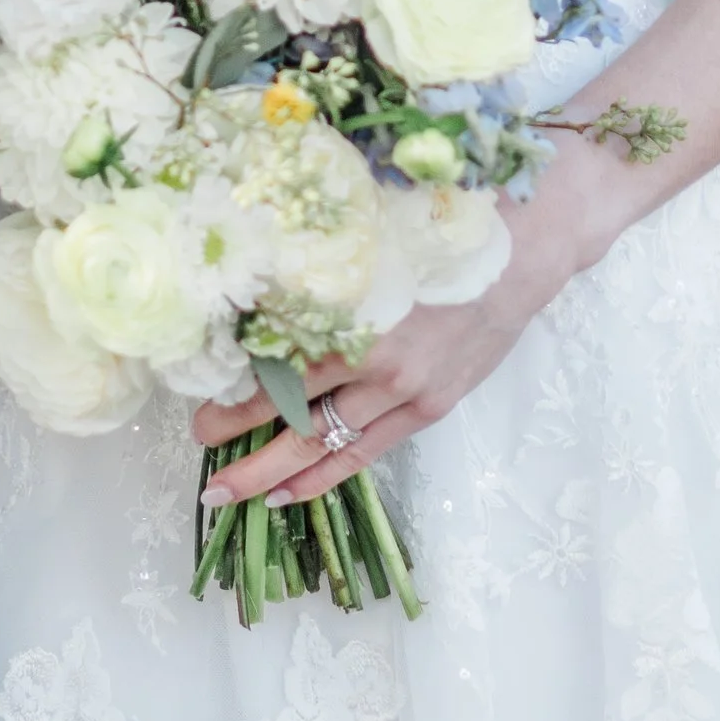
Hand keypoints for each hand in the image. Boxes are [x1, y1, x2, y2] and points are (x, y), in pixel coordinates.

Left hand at [193, 176, 619, 508]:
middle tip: (198, 457)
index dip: (234, 387)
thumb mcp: (371, 240)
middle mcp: (375, 358)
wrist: (523, 248)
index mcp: (354, 310)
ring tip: (226, 491)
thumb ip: (319, 272)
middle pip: (292, 411)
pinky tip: (292, 492)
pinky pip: (368, 452)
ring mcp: (405, 390)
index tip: (196, 399)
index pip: (277, 361)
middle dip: (239, 440)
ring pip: (324, 442)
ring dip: (272, 470)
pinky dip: (327, 475)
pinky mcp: (430, 407)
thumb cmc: (440, 228)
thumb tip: (251, 289)